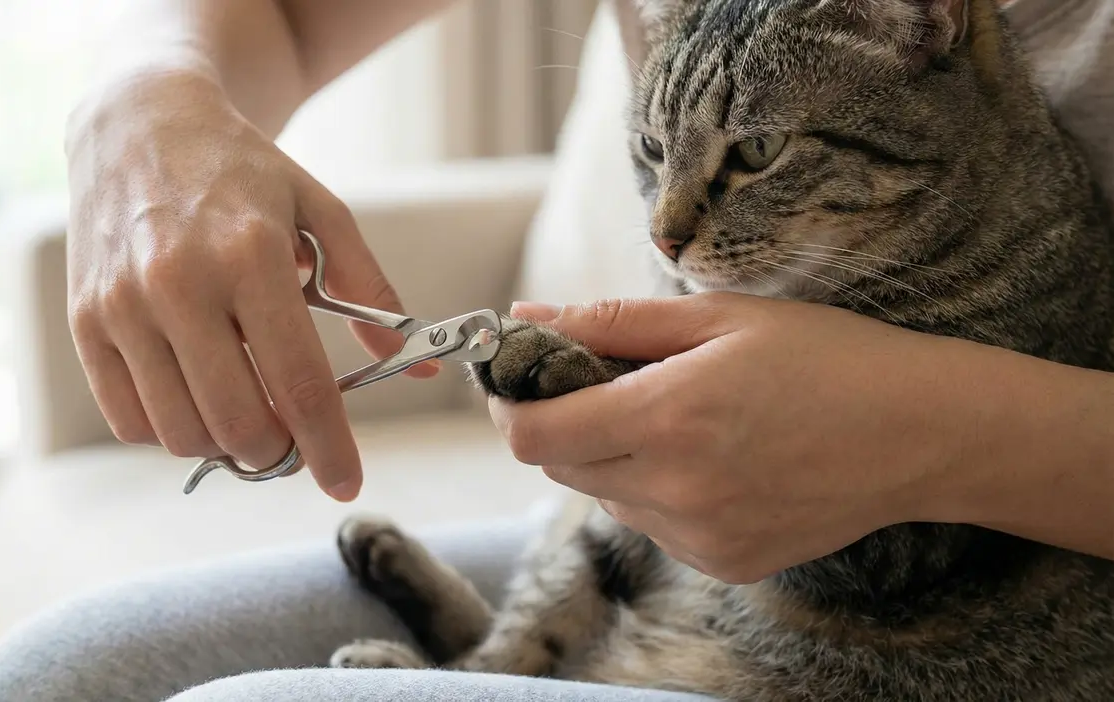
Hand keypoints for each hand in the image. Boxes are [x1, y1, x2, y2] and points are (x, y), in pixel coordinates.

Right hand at [64, 69, 435, 500]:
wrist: (139, 124)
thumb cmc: (243, 174)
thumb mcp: (321, 213)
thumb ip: (371, 292)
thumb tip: (419, 367)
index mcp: (251, 256)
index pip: (299, 383)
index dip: (329, 448)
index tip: (347, 484)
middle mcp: (178, 283)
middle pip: (240, 422)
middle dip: (279, 454)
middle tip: (295, 442)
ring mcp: (123, 305)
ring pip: (182, 432)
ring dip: (226, 444)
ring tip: (248, 410)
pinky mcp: (84, 322)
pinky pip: (128, 420)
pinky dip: (171, 429)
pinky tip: (196, 395)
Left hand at [490, 294, 973, 582]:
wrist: (921, 432)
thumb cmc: (825, 357)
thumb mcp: (718, 318)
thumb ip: (610, 323)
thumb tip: (525, 318)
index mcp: (668, 418)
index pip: (533, 435)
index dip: (510, 404)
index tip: (518, 376)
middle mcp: (675, 489)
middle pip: (560, 467)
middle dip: (563, 422)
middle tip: (606, 381)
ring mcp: (699, 536)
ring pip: (605, 497)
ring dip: (612, 456)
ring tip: (678, 417)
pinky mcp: (723, 562)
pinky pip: (652, 524)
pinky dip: (656, 489)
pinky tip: (712, 458)